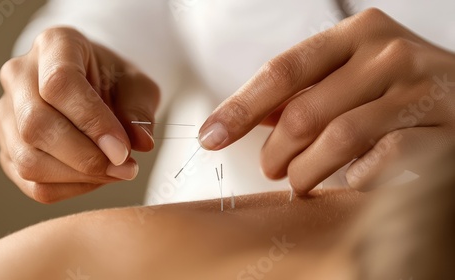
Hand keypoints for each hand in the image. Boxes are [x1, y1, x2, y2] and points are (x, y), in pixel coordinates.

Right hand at [0, 27, 159, 202]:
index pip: (59, 84)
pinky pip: (31, 182)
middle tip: (125, 168)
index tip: (123, 149)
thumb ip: (140, 111)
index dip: (93, 122)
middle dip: (85, 157)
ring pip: (29, 160)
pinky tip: (95, 177)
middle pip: (36, 126)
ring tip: (115, 172)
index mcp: (54, 45)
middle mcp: (20, 76)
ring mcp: (7, 113)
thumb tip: (140, 142)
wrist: (96, 86)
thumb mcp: (138, 86)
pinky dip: (69, 188)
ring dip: (79, 177)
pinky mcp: (8, 147)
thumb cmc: (115, 82)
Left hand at [198, 9, 454, 193]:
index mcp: (359, 33)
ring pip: (337, 140)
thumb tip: (259, 116)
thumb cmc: (403, 88)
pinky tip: (352, 179)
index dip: (240, 108)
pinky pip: (381, 162)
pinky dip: (356, 179)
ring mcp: (420, 91)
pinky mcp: (445, 131)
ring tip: (300, 181)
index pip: (282, 71)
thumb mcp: (356, 71)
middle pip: (303, 113)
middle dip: (275, 153)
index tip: (210, 136)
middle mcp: (390, 54)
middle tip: (271, 169)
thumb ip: (310, 88)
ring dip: (306, 172)